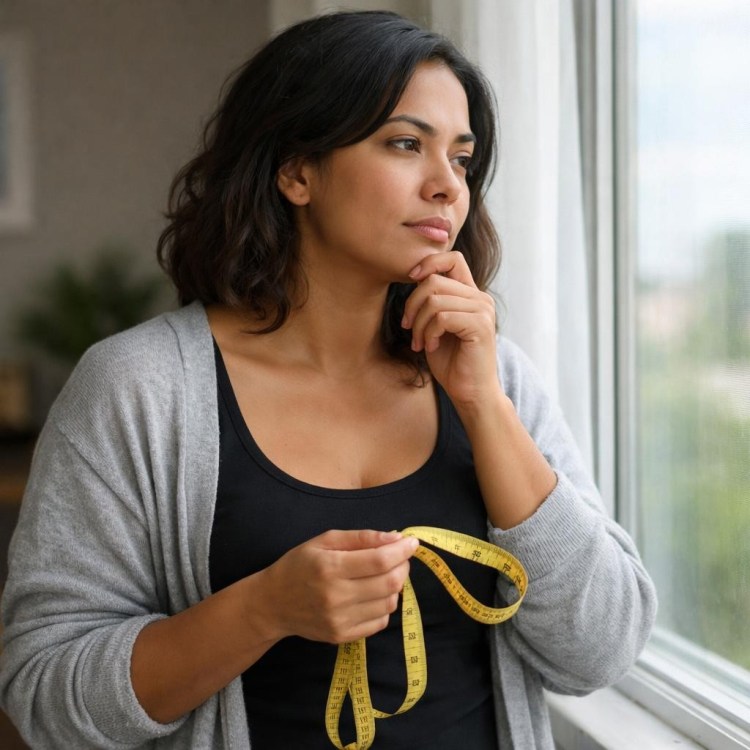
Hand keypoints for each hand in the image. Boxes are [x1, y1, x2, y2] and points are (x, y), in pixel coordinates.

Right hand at [261, 530, 418, 643]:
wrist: (273, 604)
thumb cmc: (300, 565)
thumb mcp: (325, 540)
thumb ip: (362, 537)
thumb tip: (396, 537)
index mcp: (330, 567)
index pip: (380, 560)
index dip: (402, 551)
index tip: (412, 542)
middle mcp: (336, 597)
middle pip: (389, 583)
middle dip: (403, 566)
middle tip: (400, 557)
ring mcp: (340, 620)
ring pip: (389, 603)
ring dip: (396, 586)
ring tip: (384, 574)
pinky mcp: (342, 636)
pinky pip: (380, 622)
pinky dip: (384, 605)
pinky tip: (373, 594)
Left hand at [401, 251, 500, 408]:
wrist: (470, 393)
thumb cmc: (451, 363)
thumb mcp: (435, 326)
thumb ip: (431, 302)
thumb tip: (413, 276)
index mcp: (471, 294)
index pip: (452, 258)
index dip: (428, 264)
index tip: (411, 282)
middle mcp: (481, 298)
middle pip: (434, 280)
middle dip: (412, 305)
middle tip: (408, 328)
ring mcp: (483, 310)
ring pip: (435, 299)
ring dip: (418, 323)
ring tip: (419, 341)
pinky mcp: (480, 326)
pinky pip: (442, 317)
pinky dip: (428, 333)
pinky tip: (430, 346)